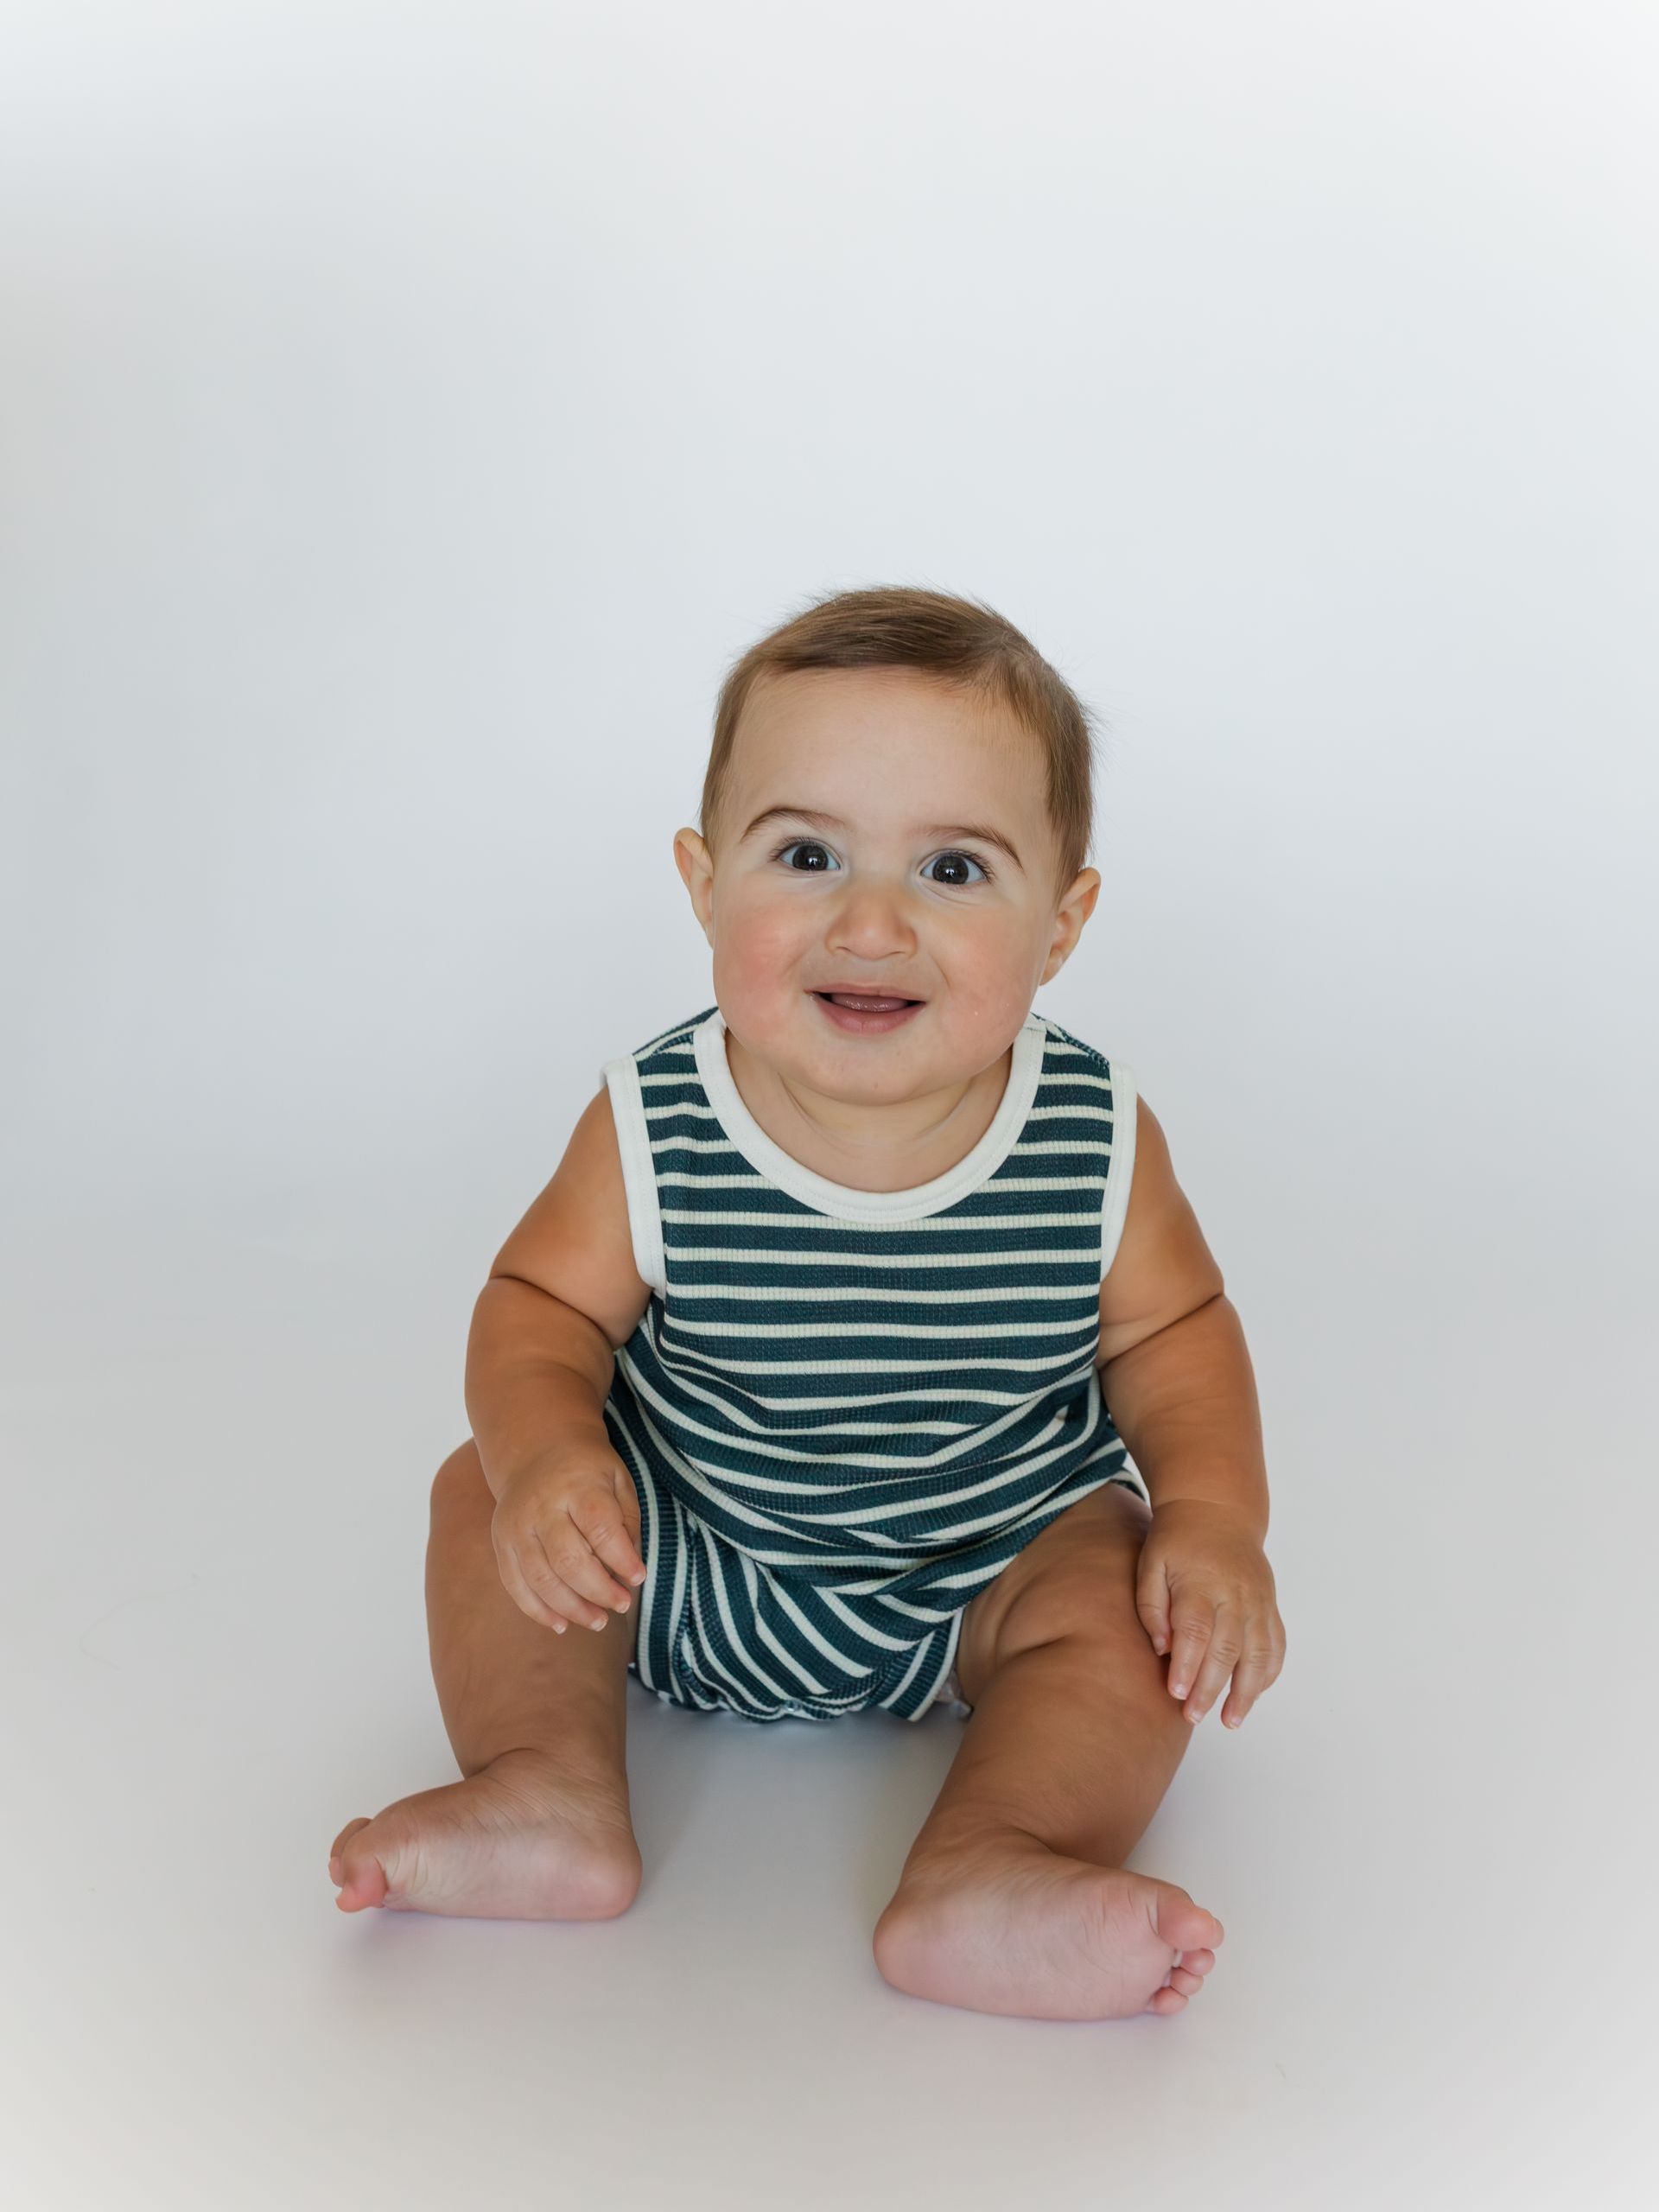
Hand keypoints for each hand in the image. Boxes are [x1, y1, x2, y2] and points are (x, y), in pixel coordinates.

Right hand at [491, 1446, 646, 1634]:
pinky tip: (562, 1624)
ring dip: (572, 1609)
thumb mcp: (618, 1480)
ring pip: (540, 1579)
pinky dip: (538, 1611)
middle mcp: (540, 1506)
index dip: (621, 1559)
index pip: (599, 1528)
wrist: (536, 1448)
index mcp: (576, 1485)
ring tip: (598, 1622)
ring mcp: (515, 1526)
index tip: (638, 1577)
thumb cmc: (588, 1469)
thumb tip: (630, 1571)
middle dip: (599, 1591)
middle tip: (622, 1604)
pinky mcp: (501, 1543)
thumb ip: (626, 1522)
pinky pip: (515, 1585)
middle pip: (568, 1560)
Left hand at [1135, 1498, 1285, 1727]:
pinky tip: (1253, 1695)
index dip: (1187, 1665)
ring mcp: (1258, 1601)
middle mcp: (1235, 1594)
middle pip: (1227, 1649)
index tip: (1176, 1693)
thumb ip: (1152, 1607)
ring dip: (1246, 1691)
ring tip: (1230, 1720)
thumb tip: (1163, 1649)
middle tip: (1192, 1716)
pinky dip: (1268, 1673)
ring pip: (1258, 1653)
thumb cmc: (1177, 1541)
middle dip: (1210, 1687)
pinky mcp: (1270, 1606)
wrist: (1217, 1510)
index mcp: (1201, 1582)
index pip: (1195, 1630)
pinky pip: (1275, 1645)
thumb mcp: (1151, 1564)